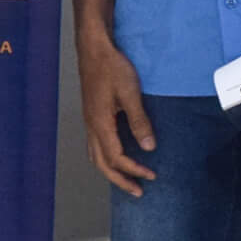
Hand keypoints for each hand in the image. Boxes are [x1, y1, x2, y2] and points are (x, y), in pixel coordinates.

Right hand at [79, 35, 156, 196]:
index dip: (134, 170)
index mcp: (100, 123)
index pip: (116, 158)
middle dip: (120, 180)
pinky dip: (107, 157)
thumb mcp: (130, 94)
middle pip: (102, 164)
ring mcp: (89, 121)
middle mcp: (91, 126)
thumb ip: (139, 122)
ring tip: (127, 179)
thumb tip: (148, 146)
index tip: (151, 175)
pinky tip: (117, 154)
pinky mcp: (92, 114)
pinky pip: (96, 145)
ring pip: (96, 156)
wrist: (94, 49)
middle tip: (138, 191)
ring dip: (112, 171)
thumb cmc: (111, 67)